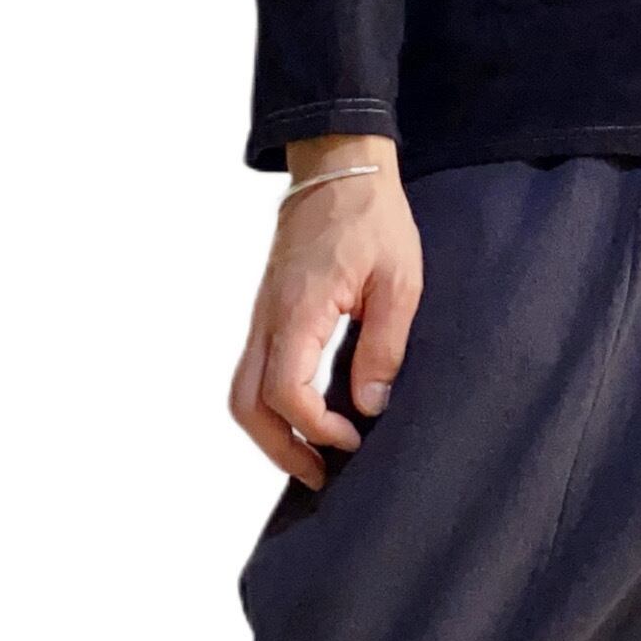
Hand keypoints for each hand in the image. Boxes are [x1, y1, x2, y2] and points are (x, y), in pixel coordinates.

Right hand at [228, 135, 421, 488]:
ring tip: (313, 455)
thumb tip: (368, 407)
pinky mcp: (268, 311)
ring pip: (242, 391)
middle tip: (321, 475)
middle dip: (279, 449)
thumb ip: (383, 346)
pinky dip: (271, 404)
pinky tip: (308, 415)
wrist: (338, 165)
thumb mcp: (399, 280)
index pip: (285, 391)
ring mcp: (262, 315)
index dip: (315, 429)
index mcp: (298, 309)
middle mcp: (267, 317)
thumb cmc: (372, 216)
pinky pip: (253, 370)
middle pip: (246, 404)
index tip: (354, 439)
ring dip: (271, 431)